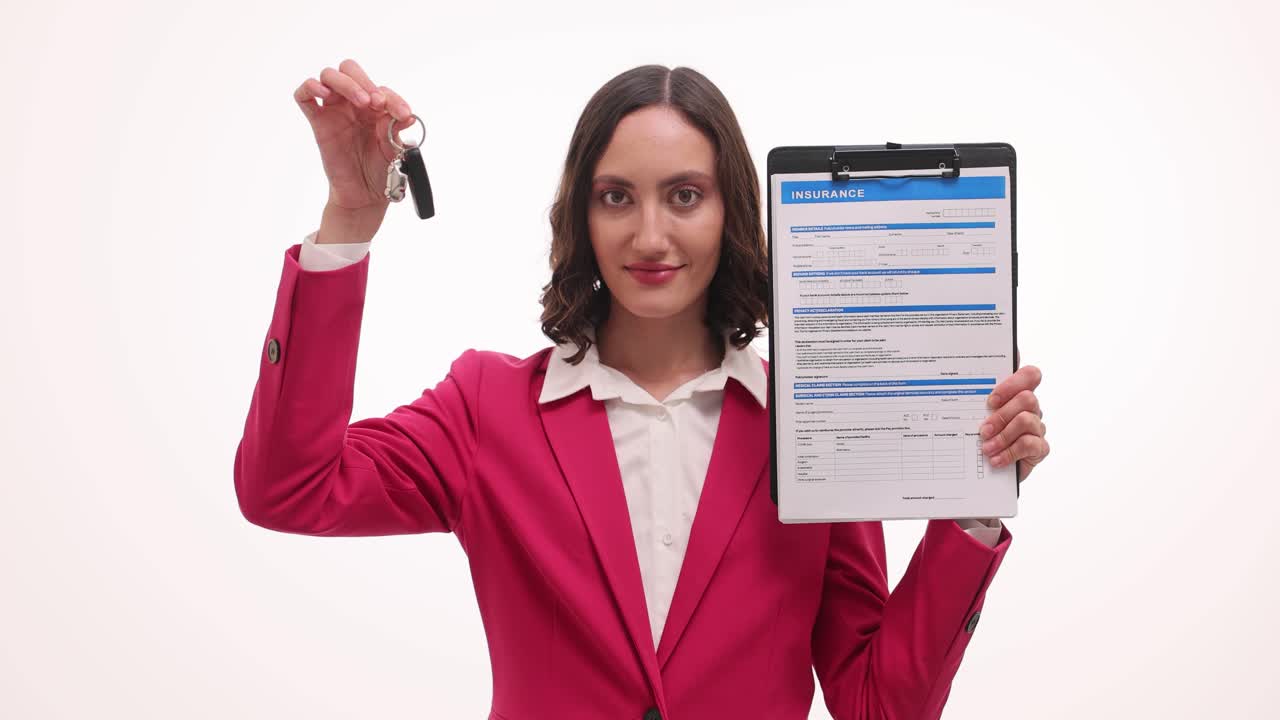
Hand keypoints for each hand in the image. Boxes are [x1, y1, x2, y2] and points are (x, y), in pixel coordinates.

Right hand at [293, 58, 416, 215]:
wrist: (366, 194)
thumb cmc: (381, 169)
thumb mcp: (395, 149)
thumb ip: (396, 130)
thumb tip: (408, 116)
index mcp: (374, 106)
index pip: (380, 88)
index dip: (393, 98)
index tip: (403, 115)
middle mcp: (353, 103)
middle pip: (350, 70)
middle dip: (364, 81)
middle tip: (376, 103)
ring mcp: (334, 110)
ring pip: (329, 76)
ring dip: (345, 83)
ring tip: (361, 102)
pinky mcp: (318, 122)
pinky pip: (304, 96)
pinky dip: (311, 87)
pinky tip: (323, 93)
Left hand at [979, 358, 1048, 483]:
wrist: (989, 470)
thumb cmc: (983, 438)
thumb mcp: (977, 418)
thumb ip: (977, 406)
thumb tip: (960, 398)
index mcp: (1016, 395)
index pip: (1029, 375)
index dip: (1013, 383)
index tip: (991, 400)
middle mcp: (1030, 409)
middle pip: (1027, 398)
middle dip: (1001, 415)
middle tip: (984, 430)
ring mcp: (1037, 427)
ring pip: (1026, 420)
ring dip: (1003, 436)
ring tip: (987, 448)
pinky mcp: (1040, 447)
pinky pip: (1029, 444)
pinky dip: (1009, 452)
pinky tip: (996, 459)